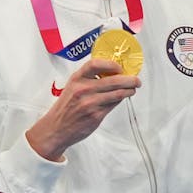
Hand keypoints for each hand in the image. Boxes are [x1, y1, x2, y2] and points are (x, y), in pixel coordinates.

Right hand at [25, 57, 140, 160]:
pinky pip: (113, 105)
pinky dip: (120, 100)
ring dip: (129, 90)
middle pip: (113, 80)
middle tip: (136, 80)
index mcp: (77, 79)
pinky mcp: (96, 115)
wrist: (56, 128)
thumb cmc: (65, 107)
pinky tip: (122, 98)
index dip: (111, 64)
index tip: (119, 67)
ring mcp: (90, 103)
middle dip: (129, 79)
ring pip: (117, 93)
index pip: (95, 64)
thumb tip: (113, 75)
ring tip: (133, 89)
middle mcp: (83, 89)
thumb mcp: (73, 87)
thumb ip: (89, 80)